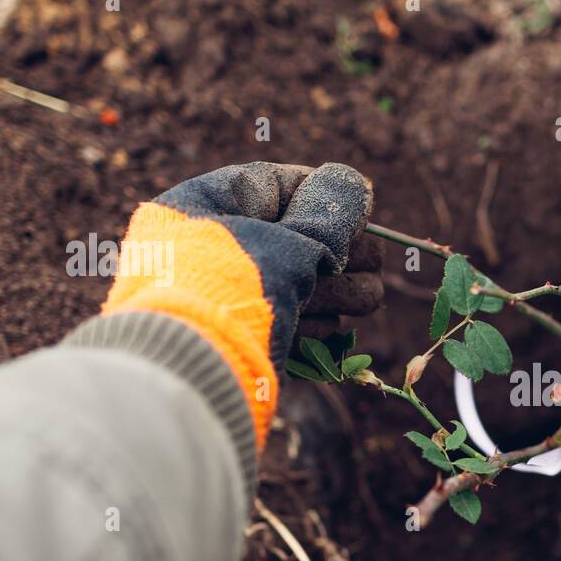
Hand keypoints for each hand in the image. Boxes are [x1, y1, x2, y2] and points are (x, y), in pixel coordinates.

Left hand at [103, 161, 378, 446]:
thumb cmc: (230, 291)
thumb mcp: (287, 243)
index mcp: (199, 210)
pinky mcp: (242, 342)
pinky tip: (324, 331)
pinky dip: (312, 327)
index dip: (322, 193)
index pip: (271, 185)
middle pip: (292, 239)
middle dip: (341, 252)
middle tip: (372, 262)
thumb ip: (328, 214)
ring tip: (367, 298)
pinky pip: (286, 324)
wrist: (187, 375)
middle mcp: (206, 251)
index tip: (361, 205)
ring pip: (296, 285)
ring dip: (340, 291)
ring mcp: (224, 300)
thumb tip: (355, 184)